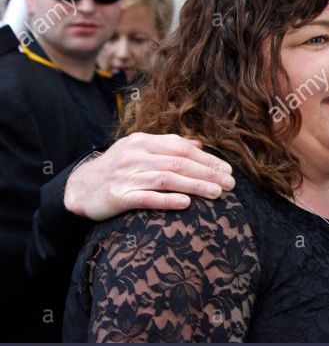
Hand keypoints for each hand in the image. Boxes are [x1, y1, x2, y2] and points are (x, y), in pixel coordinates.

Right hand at [64, 133, 235, 220]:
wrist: (80, 188)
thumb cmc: (118, 169)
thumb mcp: (140, 150)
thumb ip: (168, 146)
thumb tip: (198, 143)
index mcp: (142, 142)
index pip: (181, 148)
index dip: (207, 159)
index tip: (227, 170)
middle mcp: (134, 156)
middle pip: (178, 163)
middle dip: (208, 173)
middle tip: (230, 184)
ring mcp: (125, 176)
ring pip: (166, 179)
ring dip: (195, 186)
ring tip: (217, 193)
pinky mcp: (117, 197)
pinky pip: (146, 198)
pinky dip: (167, 200)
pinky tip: (186, 203)